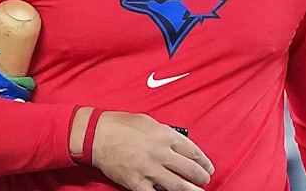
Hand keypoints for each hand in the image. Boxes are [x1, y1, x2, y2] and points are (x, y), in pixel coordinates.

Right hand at [91, 111, 213, 190]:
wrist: (97, 134)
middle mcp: (160, 152)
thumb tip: (179, 143)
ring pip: (178, 186)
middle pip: (190, 170)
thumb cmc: (120, 125)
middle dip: (201, 177)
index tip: (208, 167)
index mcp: (165, 135)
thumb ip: (165, 133)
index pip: (193, 151)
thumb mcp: (149, 122)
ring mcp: (149, 169)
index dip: (204, 162)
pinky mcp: (137, 182)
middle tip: (205, 180)